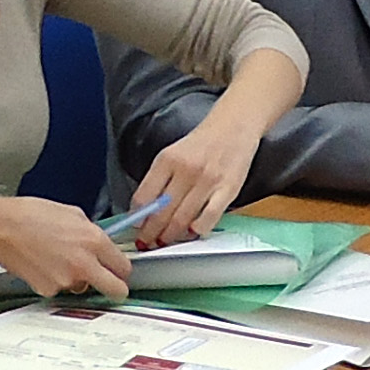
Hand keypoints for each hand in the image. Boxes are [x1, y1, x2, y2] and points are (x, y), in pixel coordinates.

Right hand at [0, 196, 129, 298]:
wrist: (0, 229)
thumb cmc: (30, 215)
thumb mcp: (71, 213)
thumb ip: (91, 231)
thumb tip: (99, 243)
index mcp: (94, 241)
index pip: (124, 267)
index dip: (121, 270)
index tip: (118, 271)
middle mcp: (85, 264)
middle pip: (115, 289)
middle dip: (115, 288)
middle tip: (108, 284)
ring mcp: (67, 280)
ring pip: (83, 288)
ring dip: (77, 279)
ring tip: (57, 259)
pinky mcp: (49, 290)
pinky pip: (60, 289)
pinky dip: (55, 280)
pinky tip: (43, 264)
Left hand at [126, 117, 258, 248]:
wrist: (234, 126)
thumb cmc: (202, 144)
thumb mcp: (172, 155)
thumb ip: (158, 180)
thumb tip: (145, 210)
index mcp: (167, 160)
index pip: (144, 197)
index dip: (137, 218)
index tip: (136, 227)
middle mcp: (186, 170)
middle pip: (161, 212)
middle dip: (150, 233)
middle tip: (145, 242)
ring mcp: (207, 181)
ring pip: (182, 219)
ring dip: (170, 236)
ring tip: (163, 242)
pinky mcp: (227, 190)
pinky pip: (208, 218)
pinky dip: (197, 230)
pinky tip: (191, 232)